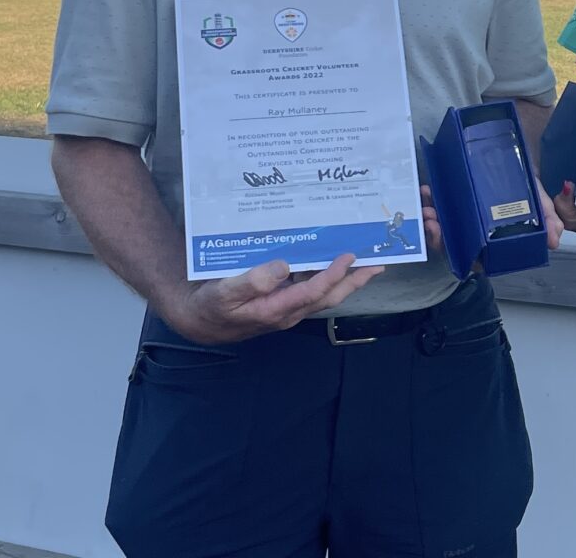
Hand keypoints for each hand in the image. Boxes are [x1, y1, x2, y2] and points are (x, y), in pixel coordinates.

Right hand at [164, 253, 381, 343]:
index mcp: (276, 309)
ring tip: (366, 263)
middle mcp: (287, 311)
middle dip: (354, 282)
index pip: (313, 292)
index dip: (334, 275)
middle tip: (378, 264)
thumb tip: (283, 266)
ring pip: (323, 294)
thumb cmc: (210, 305)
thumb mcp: (225, 292)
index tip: (350, 257)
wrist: (197, 319)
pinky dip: (327, 277)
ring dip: (346, 280)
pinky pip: (311, 290)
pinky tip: (332, 262)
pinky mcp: (282, 302)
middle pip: (328, 297)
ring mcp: (286, 307)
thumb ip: (252, 281)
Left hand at [418, 182, 562, 256]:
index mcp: (495, 241)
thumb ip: (547, 218)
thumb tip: (554, 240)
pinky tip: (427, 192)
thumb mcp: (538, 200)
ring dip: (430, 220)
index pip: (477, 259)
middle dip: (438, 237)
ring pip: (442, 228)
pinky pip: (437, 208)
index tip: (455, 244)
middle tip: (432, 221)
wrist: (515, 154)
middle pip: (454, 245)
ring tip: (427, 208)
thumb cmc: (526, 184)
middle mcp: (476, 233)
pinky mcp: (452, 203)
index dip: (463, 257)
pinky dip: (430, 202)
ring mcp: (462, 219)